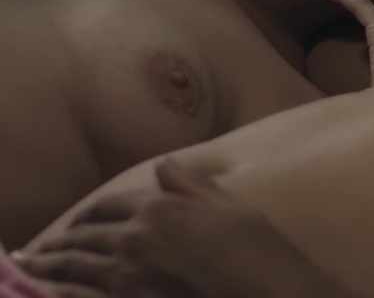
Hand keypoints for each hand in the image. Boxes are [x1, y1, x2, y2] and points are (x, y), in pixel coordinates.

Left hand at [16, 159, 354, 297]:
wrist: (266, 288)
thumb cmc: (256, 249)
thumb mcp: (230, 206)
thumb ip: (192, 186)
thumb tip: (164, 165)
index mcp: (162, 206)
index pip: (110, 204)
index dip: (90, 213)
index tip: (78, 221)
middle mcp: (137, 234)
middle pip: (85, 234)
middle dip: (60, 241)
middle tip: (40, 249)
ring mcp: (127, 272)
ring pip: (74, 265)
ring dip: (49, 264)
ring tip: (31, 266)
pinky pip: (79, 294)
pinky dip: (60, 291)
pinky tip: (50, 290)